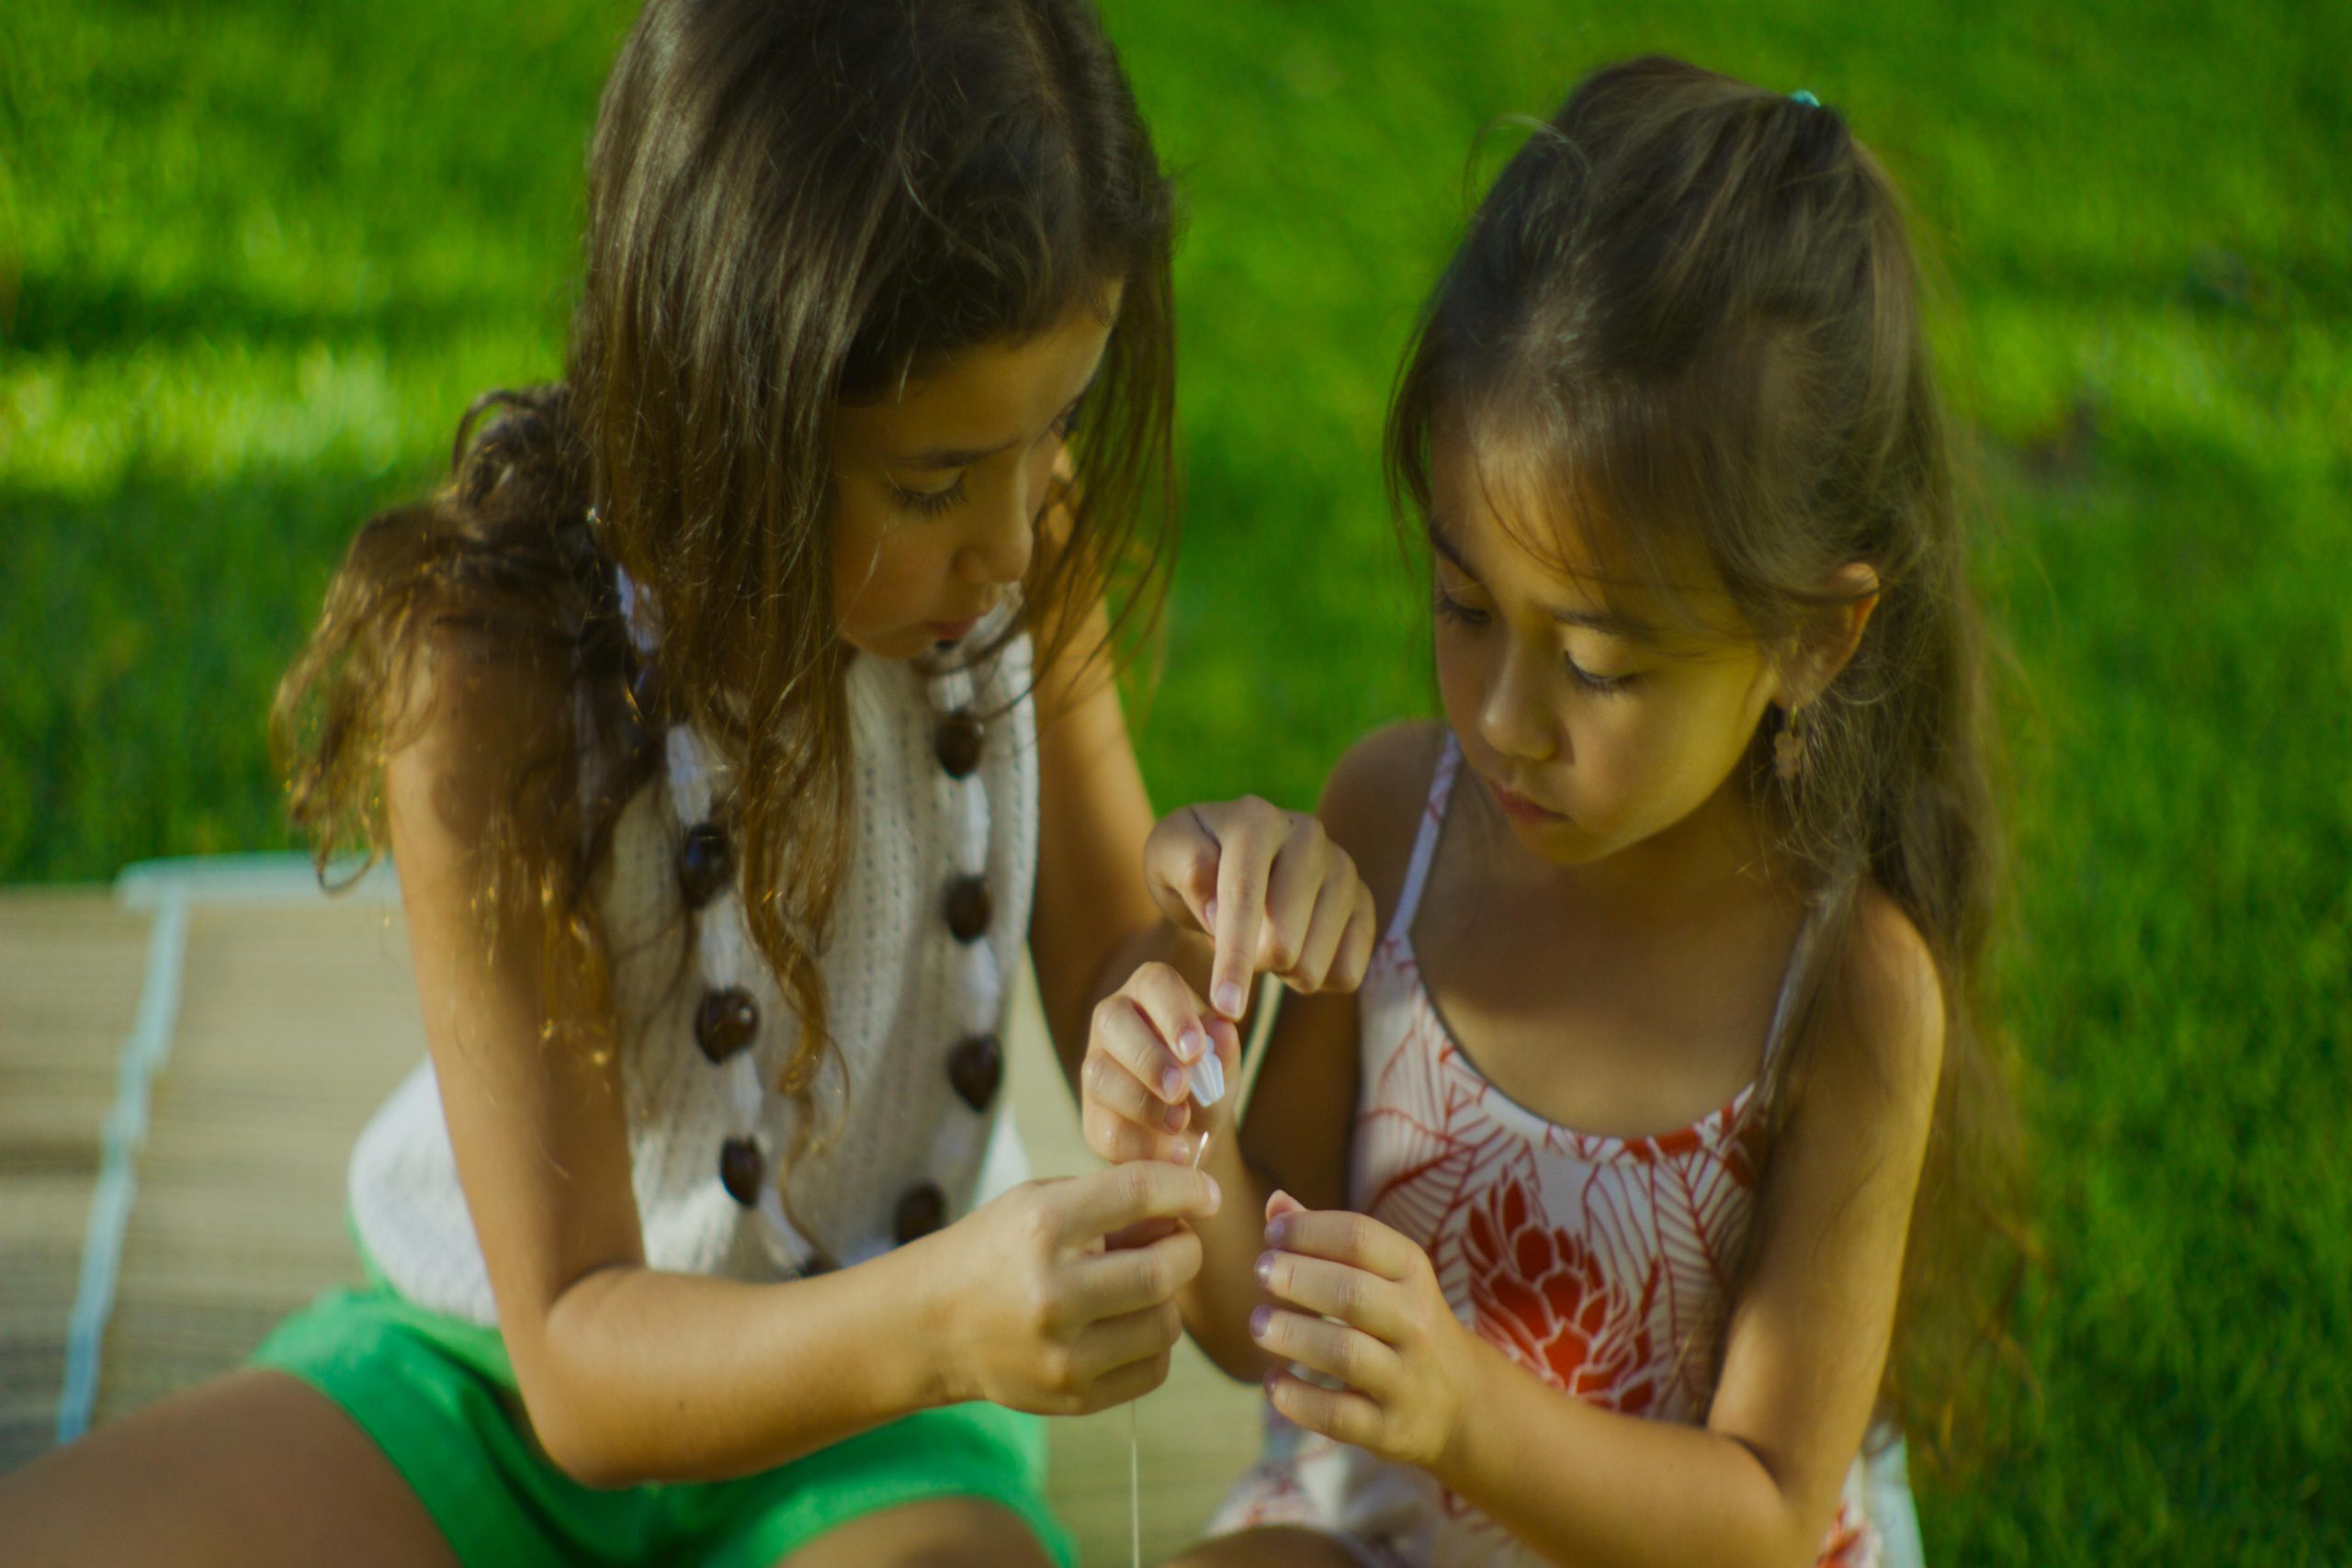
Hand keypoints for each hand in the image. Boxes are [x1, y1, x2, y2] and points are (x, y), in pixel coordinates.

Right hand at [930, 1162, 1219, 1415]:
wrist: (931, 1326)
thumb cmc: (995, 1250)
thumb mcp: (1039, 1203)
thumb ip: (1113, 1201)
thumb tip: (1188, 1211)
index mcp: (1041, 1227)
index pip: (1139, 1193)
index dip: (1187, 1189)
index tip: (1205, 1194)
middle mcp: (1053, 1293)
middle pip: (1165, 1270)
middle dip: (1184, 1249)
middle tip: (1173, 1242)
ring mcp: (1064, 1354)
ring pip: (1166, 1324)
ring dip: (1165, 1300)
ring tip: (1134, 1287)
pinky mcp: (1073, 1397)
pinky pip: (1154, 1368)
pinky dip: (1151, 1343)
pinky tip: (1121, 1325)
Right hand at [1081, 960, 1241, 1164]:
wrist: (1194, 1135)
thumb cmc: (1209, 1084)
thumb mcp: (1225, 1068)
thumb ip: (1225, 1051)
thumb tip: (1223, 1029)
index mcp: (1151, 993)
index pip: (1155, 984)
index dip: (1173, 1015)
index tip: (1196, 1051)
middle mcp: (1114, 1019)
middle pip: (1112, 1019)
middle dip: (1148, 1057)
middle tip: (1180, 1088)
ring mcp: (1095, 1065)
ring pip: (1100, 1074)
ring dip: (1142, 1102)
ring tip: (1179, 1123)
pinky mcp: (1091, 1114)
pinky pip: (1104, 1127)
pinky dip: (1141, 1144)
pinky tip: (1173, 1152)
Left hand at [1144, 798, 1376, 1021]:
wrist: (1235, 857)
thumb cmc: (1193, 863)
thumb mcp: (1166, 859)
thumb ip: (1185, 874)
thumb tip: (1217, 912)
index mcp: (1255, 820)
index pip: (1245, 898)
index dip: (1234, 957)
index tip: (1226, 1005)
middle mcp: (1308, 835)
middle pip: (1283, 943)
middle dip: (1250, 963)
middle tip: (1234, 944)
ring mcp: (1343, 869)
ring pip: (1313, 965)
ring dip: (1280, 971)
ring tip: (1264, 939)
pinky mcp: (1364, 902)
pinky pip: (1346, 973)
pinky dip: (1314, 977)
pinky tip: (1296, 947)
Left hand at [1249, 1190, 1471, 1473]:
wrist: (1461, 1403)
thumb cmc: (1403, 1322)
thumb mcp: (1384, 1276)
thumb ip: (1329, 1240)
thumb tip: (1274, 1203)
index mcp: (1413, 1274)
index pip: (1361, 1238)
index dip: (1310, 1230)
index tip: (1271, 1234)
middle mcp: (1416, 1323)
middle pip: (1353, 1294)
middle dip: (1299, 1279)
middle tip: (1260, 1273)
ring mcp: (1405, 1379)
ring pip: (1345, 1353)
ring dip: (1293, 1336)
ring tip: (1257, 1325)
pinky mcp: (1390, 1429)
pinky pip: (1339, 1415)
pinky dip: (1298, 1400)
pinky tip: (1272, 1383)